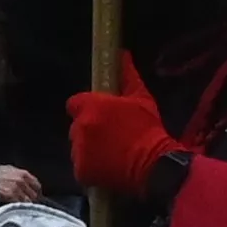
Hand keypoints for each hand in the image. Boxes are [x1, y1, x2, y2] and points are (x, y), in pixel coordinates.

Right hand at [0, 165, 42, 204]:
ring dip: (27, 204)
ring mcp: (17, 189)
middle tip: (31, 203)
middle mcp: (22, 182)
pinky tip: (18, 208)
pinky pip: (19, 204)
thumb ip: (21, 175)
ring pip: (28, 201)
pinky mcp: (10, 196)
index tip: (37, 195)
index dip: (38, 192)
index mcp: (24, 174)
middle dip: (33, 200)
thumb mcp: (11, 169)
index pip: (37, 185)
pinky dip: (20, 207)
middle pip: (34, 194)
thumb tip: (26, 181)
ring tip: (24, 207)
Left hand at [68, 88, 188, 205]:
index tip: (97, 113)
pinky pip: (81, 167)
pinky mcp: (81, 171)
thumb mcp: (141, 98)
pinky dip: (91, 167)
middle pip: (76, 126)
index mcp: (91, 107)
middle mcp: (80, 127)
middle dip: (88, 129)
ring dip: (89, 148)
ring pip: (78, 147)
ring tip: (110, 153)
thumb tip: (123, 55)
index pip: (74, 103)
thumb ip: (128, 76)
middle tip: (109, 135)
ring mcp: (78, 151)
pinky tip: (107, 166)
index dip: (84, 108)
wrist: (153, 163)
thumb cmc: (147, 128)